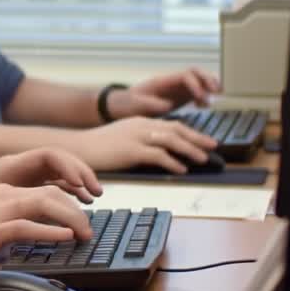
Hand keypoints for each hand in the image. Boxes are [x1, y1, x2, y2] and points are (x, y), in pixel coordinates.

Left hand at [0, 148, 102, 211]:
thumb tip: (15, 198)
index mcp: (11, 165)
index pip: (48, 155)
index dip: (68, 166)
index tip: (79, 184)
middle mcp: (21, 168)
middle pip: (60, 161)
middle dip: (81, 172)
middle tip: (96, 191)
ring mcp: (25, 178)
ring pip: (60, 173)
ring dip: (79, 182)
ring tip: (94, 197)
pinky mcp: (26, 190)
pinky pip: (54, 186)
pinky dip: (70, 192)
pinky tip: (80, 201)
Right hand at [0, 184, 92, 274]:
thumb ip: (3, 227)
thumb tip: (26, 240)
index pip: (43, 190)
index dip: (67, 202)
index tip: (81, 218)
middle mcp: (1, 196)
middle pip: (51, 192)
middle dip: (76, 207)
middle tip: (89, 227)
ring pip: (45, 204)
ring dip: (71, 217)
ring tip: (85, 233)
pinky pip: (28, 226)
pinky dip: (51, 231)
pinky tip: (65, 237)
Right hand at [75, 116, 217, 172]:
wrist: (76, 148)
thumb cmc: (97, 148)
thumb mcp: (122, 139)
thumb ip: (141, 142)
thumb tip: (160, 154)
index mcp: (139, 121)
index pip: (171, 124)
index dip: (191, 132)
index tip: (205, 140)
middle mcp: (140, 125)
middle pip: (176, 129)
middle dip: (197, 138)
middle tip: (213, 147)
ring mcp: (136, 136)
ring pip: (171, 140)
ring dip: (190, 150)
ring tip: (203, 159)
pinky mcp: (131, 149)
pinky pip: (159, 155)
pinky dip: (173, 162)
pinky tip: (181, 169)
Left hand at [110, 67, 219, 117]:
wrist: (120, 107)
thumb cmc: (127, 105)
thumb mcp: (137, 105)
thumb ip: (152, 104)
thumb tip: (166, 104)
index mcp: (162, 81)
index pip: (185, 75)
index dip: (196, 85)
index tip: (201, 98)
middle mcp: (171, 82)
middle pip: (195, 72)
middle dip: (208, 79)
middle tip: (217, 92)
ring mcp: (175, 88)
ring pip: (197, 80)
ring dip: (209, 85)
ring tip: (217, 96)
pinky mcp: (178, 97)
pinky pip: (196, 91)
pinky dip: (204, 95)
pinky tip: (205, 105)